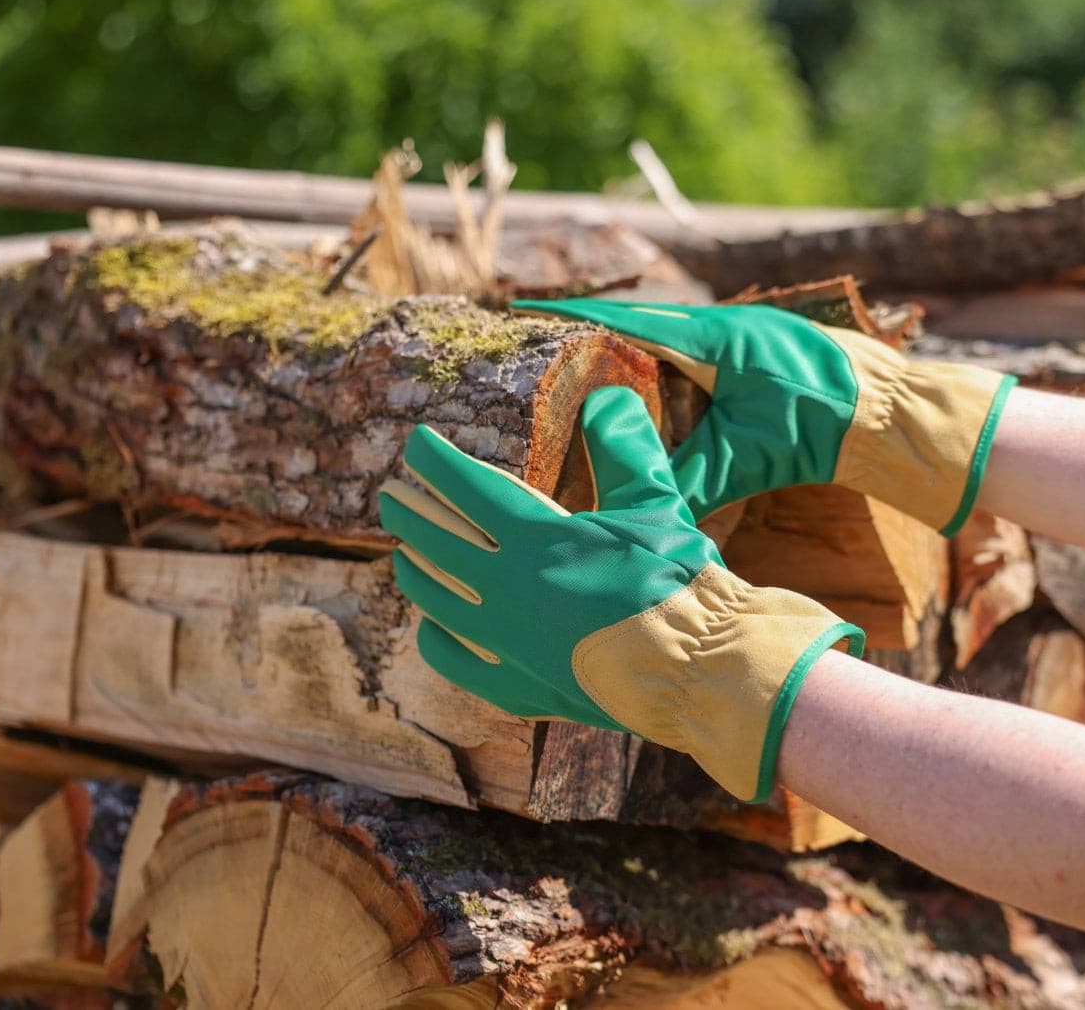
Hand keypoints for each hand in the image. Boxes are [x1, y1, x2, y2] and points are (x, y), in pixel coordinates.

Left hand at [379, 385, 864, 801]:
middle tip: (391, 496)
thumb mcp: (653, 503)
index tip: (417, 445)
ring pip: (435, 601)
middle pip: (436, 542)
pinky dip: (437, 638)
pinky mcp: (519, 687)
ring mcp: (505, 644)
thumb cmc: (676, 581)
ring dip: (415, 571)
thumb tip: (607, 397)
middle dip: (409, 514)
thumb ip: (623, 448)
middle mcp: (505, 589)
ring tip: (405, 556)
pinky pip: (456, 660)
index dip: (436, 462)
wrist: (693, 668)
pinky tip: (434, 628)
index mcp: (534, 539)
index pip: (466, 488)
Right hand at [511, 298, 1015, 534]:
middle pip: (637, 324)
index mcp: (709, 337)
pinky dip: (659, 360)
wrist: (886, 408)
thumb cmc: (819, 421)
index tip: (521, 309)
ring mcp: (737, 334)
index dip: (572, 319)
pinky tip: (640, 383)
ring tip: (572, 361)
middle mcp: (718, 325)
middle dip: (587, 332)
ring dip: (623, 345)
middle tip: (534, 340)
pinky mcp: (751, 352)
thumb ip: (691, 479)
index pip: (625, 322)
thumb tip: (645, 515)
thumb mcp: (747, 456)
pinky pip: (690, 350)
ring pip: (664, 336)